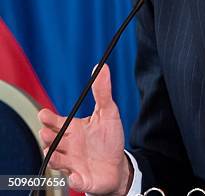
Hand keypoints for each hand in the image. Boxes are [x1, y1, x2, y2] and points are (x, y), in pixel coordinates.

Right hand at [38, 64, 131, 194]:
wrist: (118, 166)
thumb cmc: (109, 138)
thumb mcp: (108, 112)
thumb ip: (102, 91)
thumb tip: (101, 67)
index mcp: (73, 129)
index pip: (55, 123)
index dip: (48, 119)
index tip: (43, 114)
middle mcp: (68, 146)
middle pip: (52, 141)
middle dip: (47, 138)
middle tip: (46, 133)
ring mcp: (73, 164)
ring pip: (58, 161)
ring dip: (55, 159)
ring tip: (53, 154)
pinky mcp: (82, 179)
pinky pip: (75, 181)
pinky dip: (74, 179)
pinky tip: (75, 176)